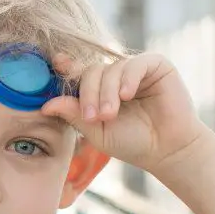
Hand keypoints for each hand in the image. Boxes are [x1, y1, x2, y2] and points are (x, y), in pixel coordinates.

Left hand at [41, 52, 205, 172]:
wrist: (167, 150)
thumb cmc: (132, 142)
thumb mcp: (97, 131)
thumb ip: (74, 115)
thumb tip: (47, 105)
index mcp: (99, 89)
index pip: (80, 73)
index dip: (67, 67)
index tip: (57, 63)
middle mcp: (116, 76)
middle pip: (92, 71)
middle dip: (88, 94)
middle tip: (93, 117)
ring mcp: (135, 69)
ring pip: (111, 69)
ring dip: (107, 93)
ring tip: (110, 115)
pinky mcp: (155, 66)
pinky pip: (135, 64)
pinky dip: (127, 79)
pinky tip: (127, 95)